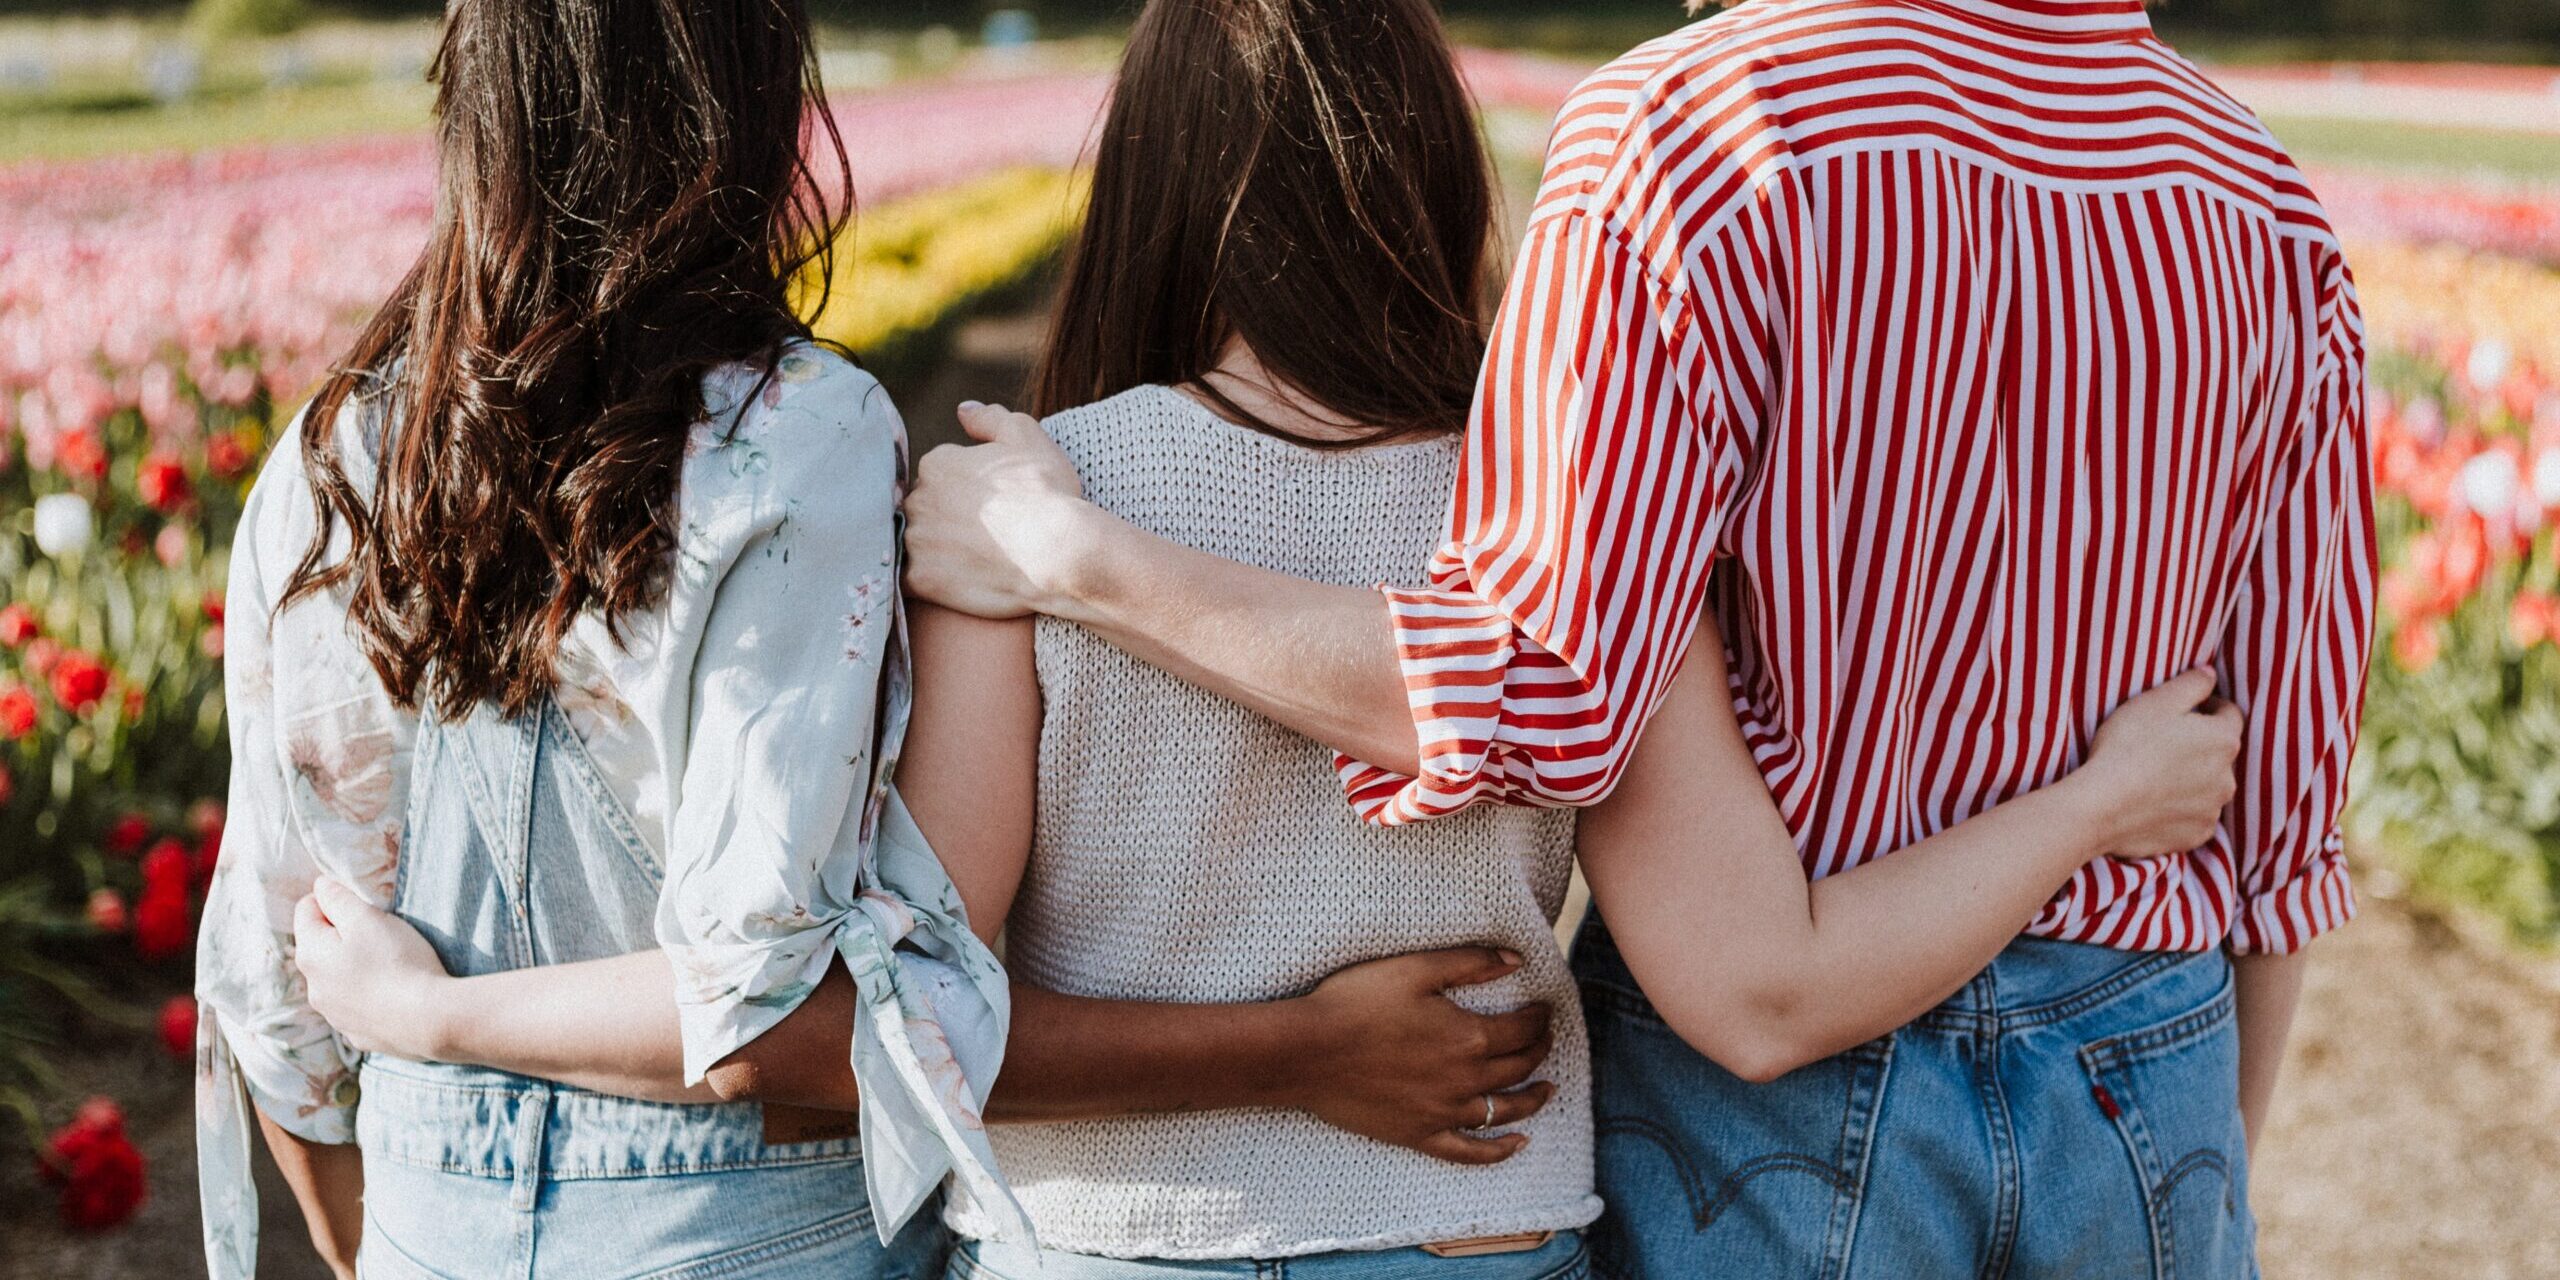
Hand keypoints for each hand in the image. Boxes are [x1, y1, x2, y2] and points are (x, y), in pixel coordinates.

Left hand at [293, 878, 456, 1059]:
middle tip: (380, 933)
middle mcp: (313, 987)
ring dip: (354, 967)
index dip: (333, 898)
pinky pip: (356, 1005)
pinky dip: (368, 996)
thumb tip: (320, 886)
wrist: (429, 1020)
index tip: (363, 904)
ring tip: (390, 965)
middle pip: (320, 946)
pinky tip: (393, 994)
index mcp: (310, 953)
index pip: (306, 909)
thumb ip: (338, 898)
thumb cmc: (397, 962)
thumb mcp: (368, 918)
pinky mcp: (356, 1034)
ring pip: (337, 978)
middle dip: (342, 934)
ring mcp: (334, 1015)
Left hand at [903, 401, 1095, 618]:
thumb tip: (962, 410)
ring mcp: (916, 540)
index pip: (940, 475)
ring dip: (937, 549)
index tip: (993, 504)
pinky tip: (954, 582)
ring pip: (918, 543)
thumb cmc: (1046, 490)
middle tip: (986, 535)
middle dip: (948, 518)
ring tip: (975, 562)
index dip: (967, 490)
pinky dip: (926, 580)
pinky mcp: (919, 579)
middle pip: (926, 507)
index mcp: (937, 463)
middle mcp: (917, 498)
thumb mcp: (1026, 435)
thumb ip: (990, 418)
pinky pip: (910, 579)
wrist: (1056, 551)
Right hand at [1286, 947, 1556, 1165]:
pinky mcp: (1419, 1135)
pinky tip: (1517, 1143)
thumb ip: (1470, 963)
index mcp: (1468, 1036)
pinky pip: (1469, 1152)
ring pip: (1504, 1110)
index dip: (1539, 1017)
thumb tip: (1516, 959)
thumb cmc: (1355, 1002)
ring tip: (1549, 1088)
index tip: (1545, 1008)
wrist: (1306, 1052)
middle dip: (1539, 1050)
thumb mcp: (1415, 969)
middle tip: (1545, 1037)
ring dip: (1533, 1098)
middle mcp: (1464, 1079)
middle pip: (1518, 1067)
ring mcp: (1443, 1112)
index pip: (1521, 1029)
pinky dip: (1499, 1150)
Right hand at [2076, 667, 2245, 857]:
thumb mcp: (2155, 701)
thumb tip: (2210, 674)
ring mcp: (2213, 810)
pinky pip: (2196, 816)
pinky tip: (2154, 803)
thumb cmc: (2127, 746)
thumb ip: (2191, 684)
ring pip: (2210, 786)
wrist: (2101, 806)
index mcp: (2223, 739)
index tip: (2184, 710)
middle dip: (2200, 745)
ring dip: (2193, 779)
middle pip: (2221, 752)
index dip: (2208, 706)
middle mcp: (2228, 777)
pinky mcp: (2196, 835)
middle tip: (2163, 743)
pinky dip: (2182, 809)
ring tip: (2156, 775)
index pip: (2229, 713)